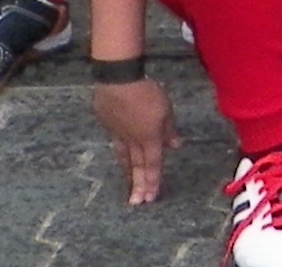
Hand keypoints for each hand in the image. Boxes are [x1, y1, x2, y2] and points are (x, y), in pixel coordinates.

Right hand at [92, 74, 174, 203]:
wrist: (117, 80)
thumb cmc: (146, 92)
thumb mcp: (166, 109)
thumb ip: (169, 129)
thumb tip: (174, 146)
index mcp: (149, 138)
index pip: (153, 164)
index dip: (153, 181)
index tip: (150, 198)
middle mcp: (133, 141)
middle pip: (136, 166)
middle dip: (138, 185)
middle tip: (137, 203)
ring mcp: (118, 133)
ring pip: (124, 157)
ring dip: (127, 172)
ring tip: (128, 184)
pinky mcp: (107, 124)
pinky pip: (115, 142)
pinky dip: (119, 152)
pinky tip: (120, 154)